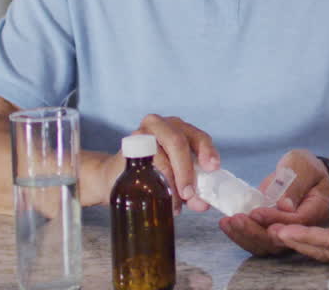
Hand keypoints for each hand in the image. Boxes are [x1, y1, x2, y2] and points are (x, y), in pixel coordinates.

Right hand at [83, 114, 218, 210]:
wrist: (116, 176)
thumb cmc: (152, 175)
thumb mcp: (177, 179)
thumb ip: (192, 189)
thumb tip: (203, 203)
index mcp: (181, 129)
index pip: (199, 137)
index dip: (207, 151)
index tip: (213, 168)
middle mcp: (163, 125)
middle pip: (179, 142)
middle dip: (186, 170)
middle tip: (188, 194)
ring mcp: (144, 133)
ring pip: (161, 154)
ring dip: (170, 181)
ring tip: (174, 203)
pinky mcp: (129, 146)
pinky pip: (144, 162)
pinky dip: (154, 180)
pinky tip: (157, 194)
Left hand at [220, 150, 328, 255]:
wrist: (304, 174)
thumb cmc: (306, 168)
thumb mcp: (303, 167)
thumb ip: (294, 184)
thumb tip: (285, 206)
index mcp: (315, 210)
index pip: (296, 222)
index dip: (275, 219)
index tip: (256, 212)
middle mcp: (301, 229)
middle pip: (279, 240)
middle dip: (255, 232)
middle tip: (237, 219)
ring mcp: (285, 233)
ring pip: (265, 245)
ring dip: (244, 236)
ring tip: (227, 222)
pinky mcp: (270, 231)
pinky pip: (256, 240)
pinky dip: (240, 235)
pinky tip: (226, 224)